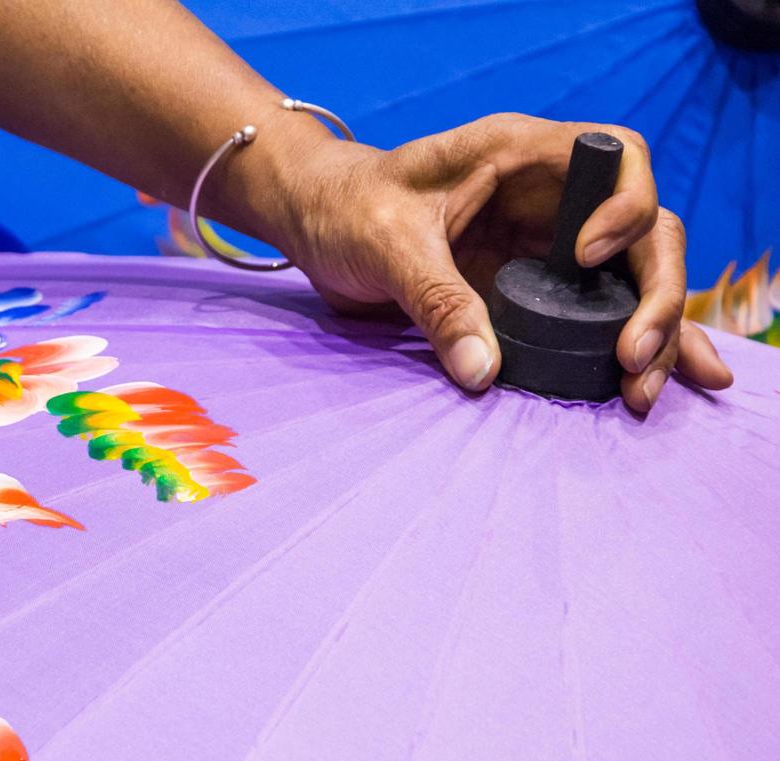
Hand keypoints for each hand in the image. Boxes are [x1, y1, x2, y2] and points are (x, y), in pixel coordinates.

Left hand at [262, 112, 732, 410]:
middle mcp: (550, 197)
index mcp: (521, 154)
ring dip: (655, 334)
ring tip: (644, 392)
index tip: (588, 259)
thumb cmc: (345, 207)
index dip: (625, 206)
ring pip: (631, 281)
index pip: (618, 158)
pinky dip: (627, 349)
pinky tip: (652, 388)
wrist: (316, 223)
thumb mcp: (385, 244)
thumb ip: (435, 301)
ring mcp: (548, 245)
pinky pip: (595, 317)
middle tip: (636, 357)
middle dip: (658, 293)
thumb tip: (483, 373)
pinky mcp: (533, 290)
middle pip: (645, 232)